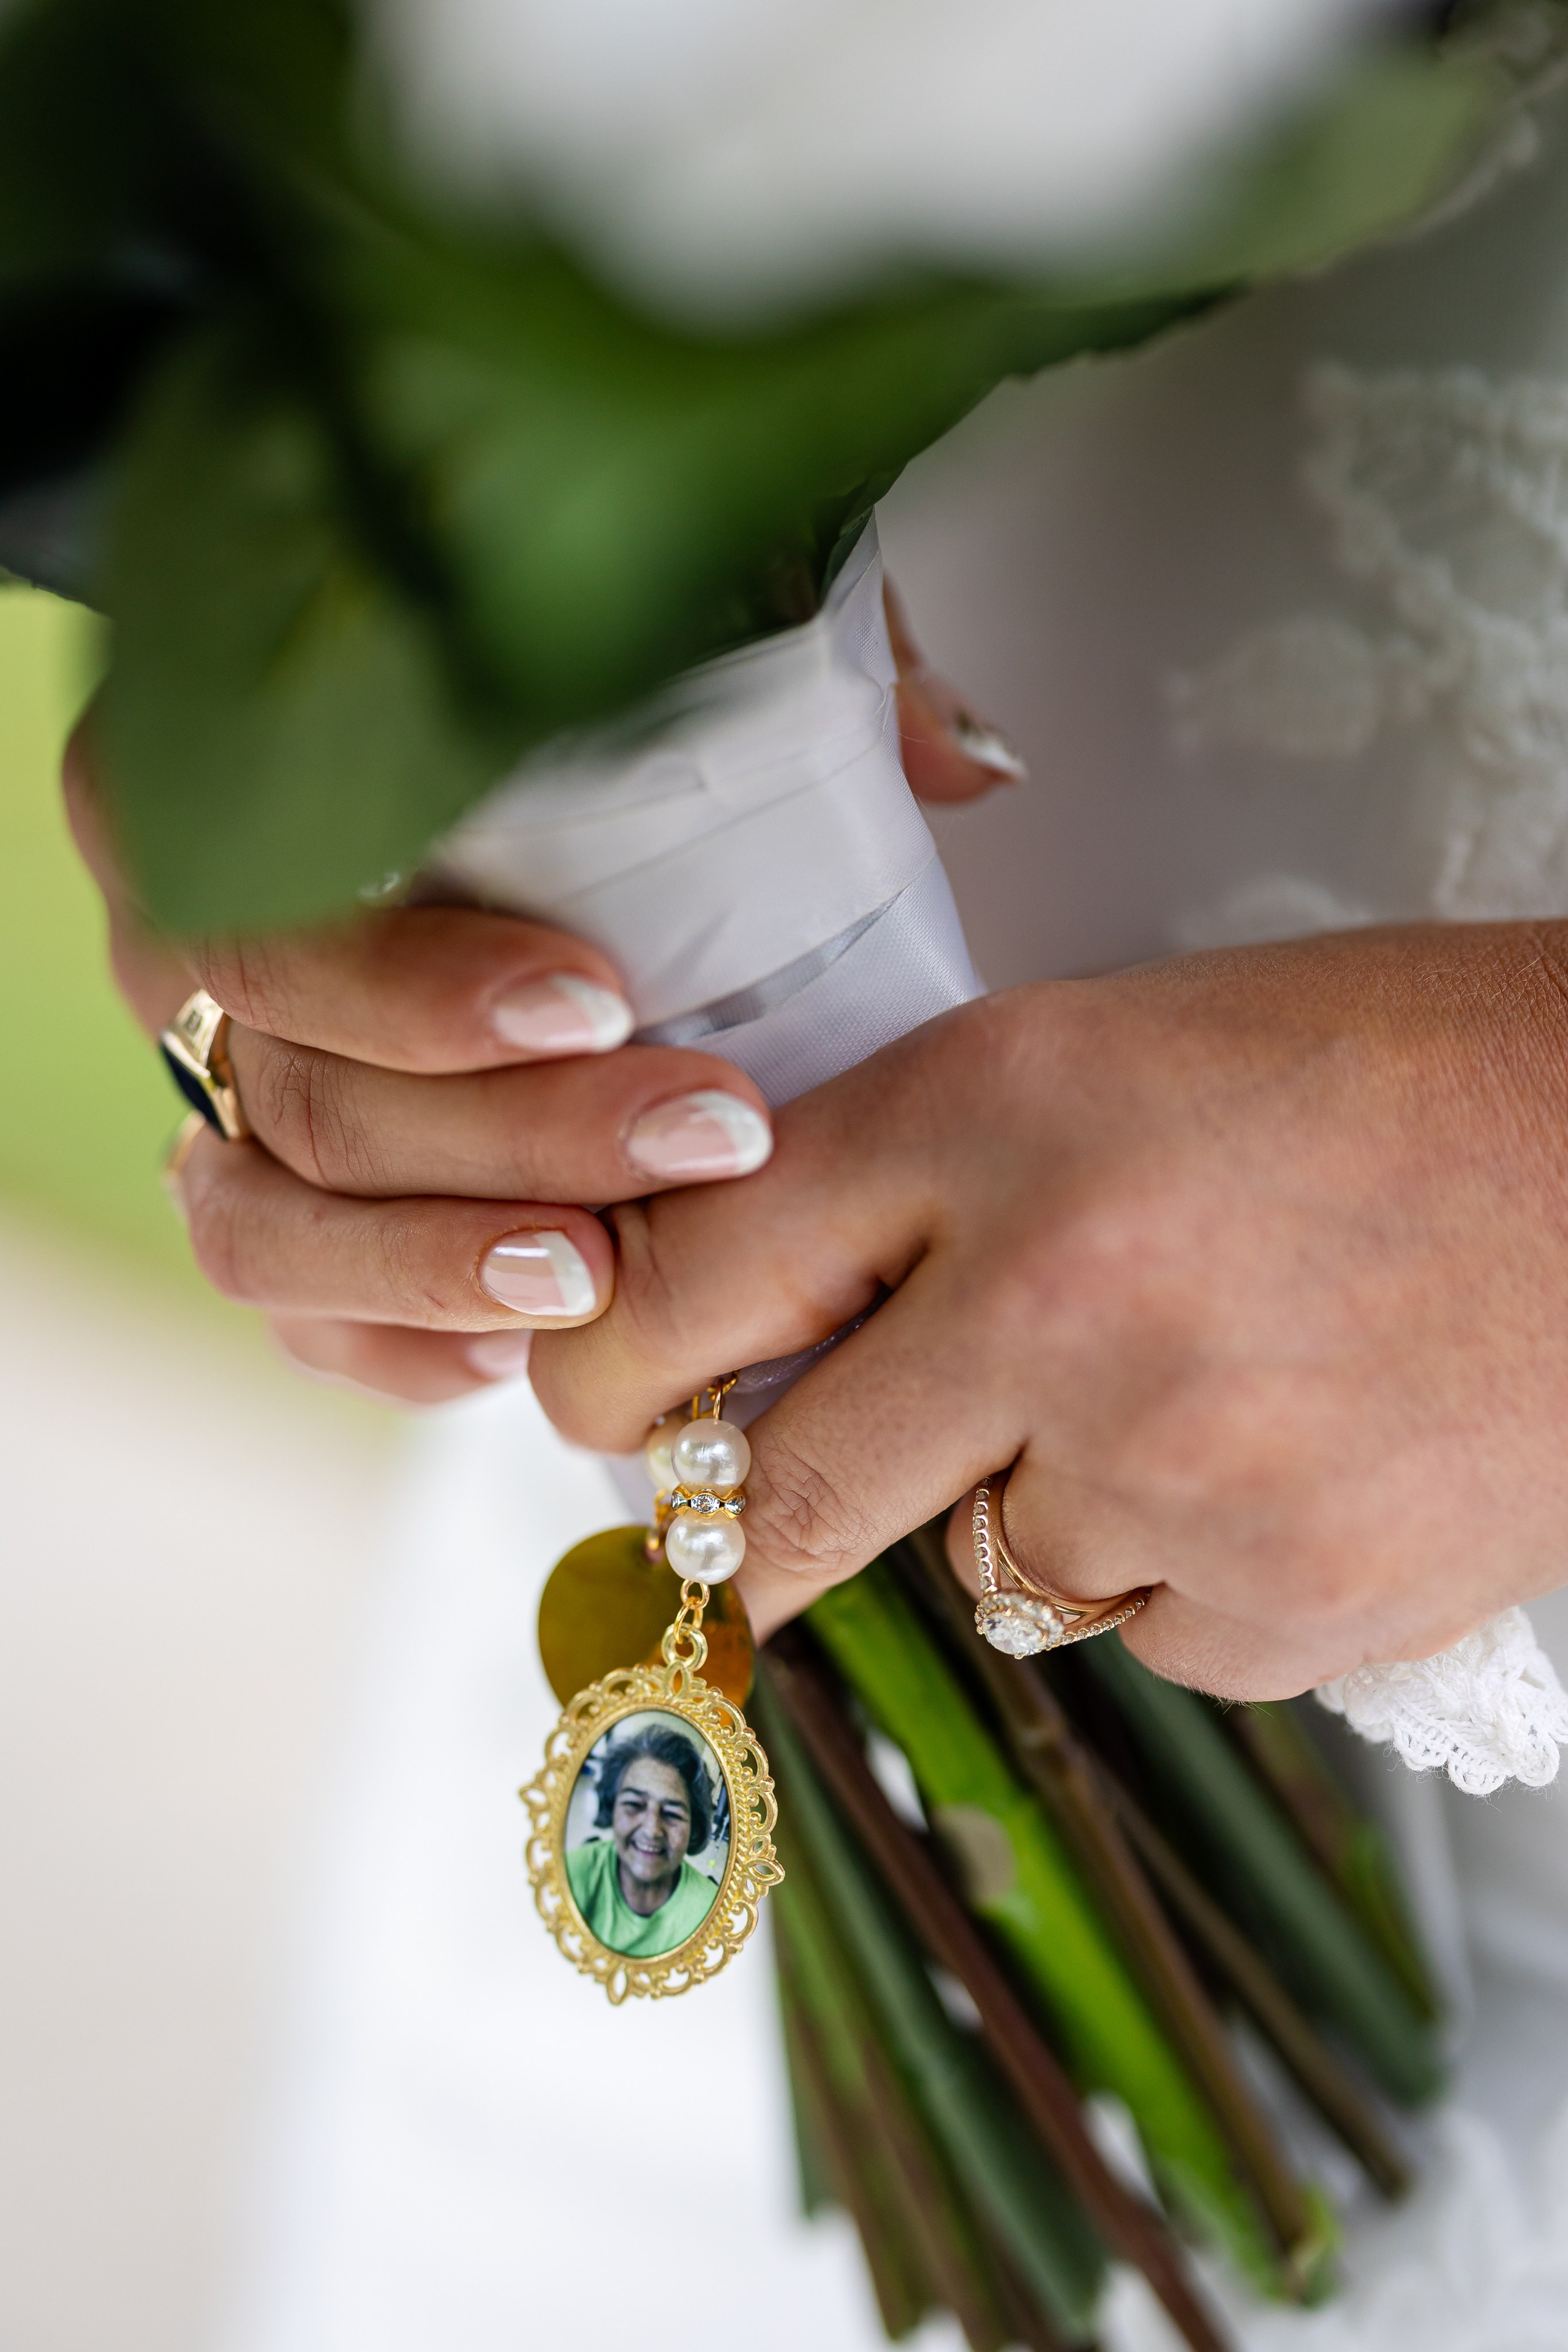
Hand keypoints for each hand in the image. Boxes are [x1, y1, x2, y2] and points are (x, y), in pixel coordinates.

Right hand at [68, 579, 1010, 1403]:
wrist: (423, 796)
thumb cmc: (541, 723)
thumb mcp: (644, 652)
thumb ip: (756, 672)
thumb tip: (957, 758)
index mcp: (222, 801)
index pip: (274, 908)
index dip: (420, 980)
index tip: (601, 1003)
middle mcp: (177, 960)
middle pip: (303, 1089)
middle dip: (515, 1136)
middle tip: (708, 1136)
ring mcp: (206, 1099)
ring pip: (265, 1224)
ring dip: (443, 1265)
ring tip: (606, 1280)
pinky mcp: (258, 1208)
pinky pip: (289, 1312)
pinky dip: (403, 1341)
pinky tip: (524, 1348)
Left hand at [530, 924, 1567, 1697]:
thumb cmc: (1381, 1072)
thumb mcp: (1110, 1052)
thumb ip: (919, 1183)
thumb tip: (761, 1338)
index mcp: (993, 1107)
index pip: (686, 1283)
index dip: (604, 1371)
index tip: (598, 1412)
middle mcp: (1055, 1293)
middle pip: (783, 1496)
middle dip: (748, 1523)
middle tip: (745, 1529)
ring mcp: (1175, 1467)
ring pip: (987, 1571)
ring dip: (1036, 1510)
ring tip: (1194, 1390)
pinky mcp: (1289, 1601)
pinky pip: (1144, 1637)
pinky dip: (1181, 1571)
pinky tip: (1287, 1454)